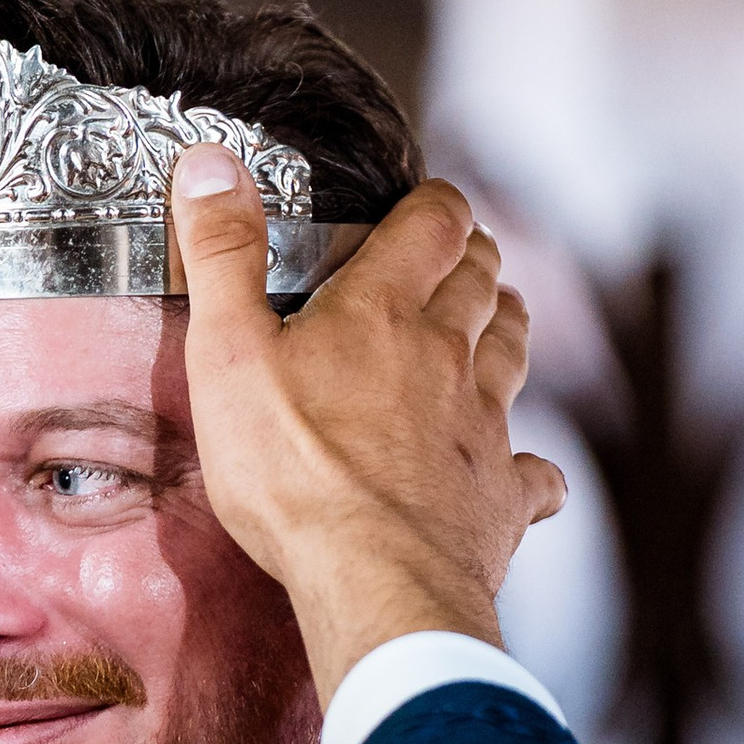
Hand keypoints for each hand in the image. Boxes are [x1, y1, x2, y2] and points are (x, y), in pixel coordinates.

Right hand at [170, 147, 565, 708]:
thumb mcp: (227, 353)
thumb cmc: (293, 473)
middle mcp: (448, 357)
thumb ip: (223, 256)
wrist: (373, 579)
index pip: (435, 224)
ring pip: (513, 354)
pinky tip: (529, 473)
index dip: (435, 205)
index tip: (426, 204)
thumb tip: (209, 163)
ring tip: (496, 319)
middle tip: (459, 256)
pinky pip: (534, 472)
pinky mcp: (499, 496)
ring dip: (506, 328)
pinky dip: (532, 466)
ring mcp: (482, 427)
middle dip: (472, 260)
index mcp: (385, 311)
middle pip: (481, 284)